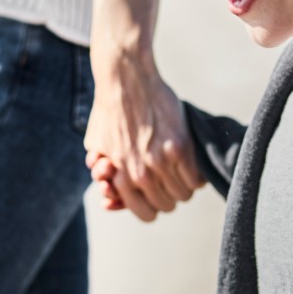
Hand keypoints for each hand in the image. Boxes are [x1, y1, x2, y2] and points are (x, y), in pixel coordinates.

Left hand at [84, 47, 200, 220]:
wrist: (125, 79)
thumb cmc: (109, 112)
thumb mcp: (96, 147)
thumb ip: (103, 175)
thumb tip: (108, 200)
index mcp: (122, 176)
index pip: (146, 214)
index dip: (151, 208)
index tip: (154, 197)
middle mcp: (143, 172)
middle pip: (167, 206)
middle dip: (167, 198)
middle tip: (167, 184)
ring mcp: (164, 159)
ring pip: (184, 194)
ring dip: (183, 188)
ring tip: (179, 175)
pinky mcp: (182, 145)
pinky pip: (197, 178)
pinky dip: (196, 177)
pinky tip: (190, 166)